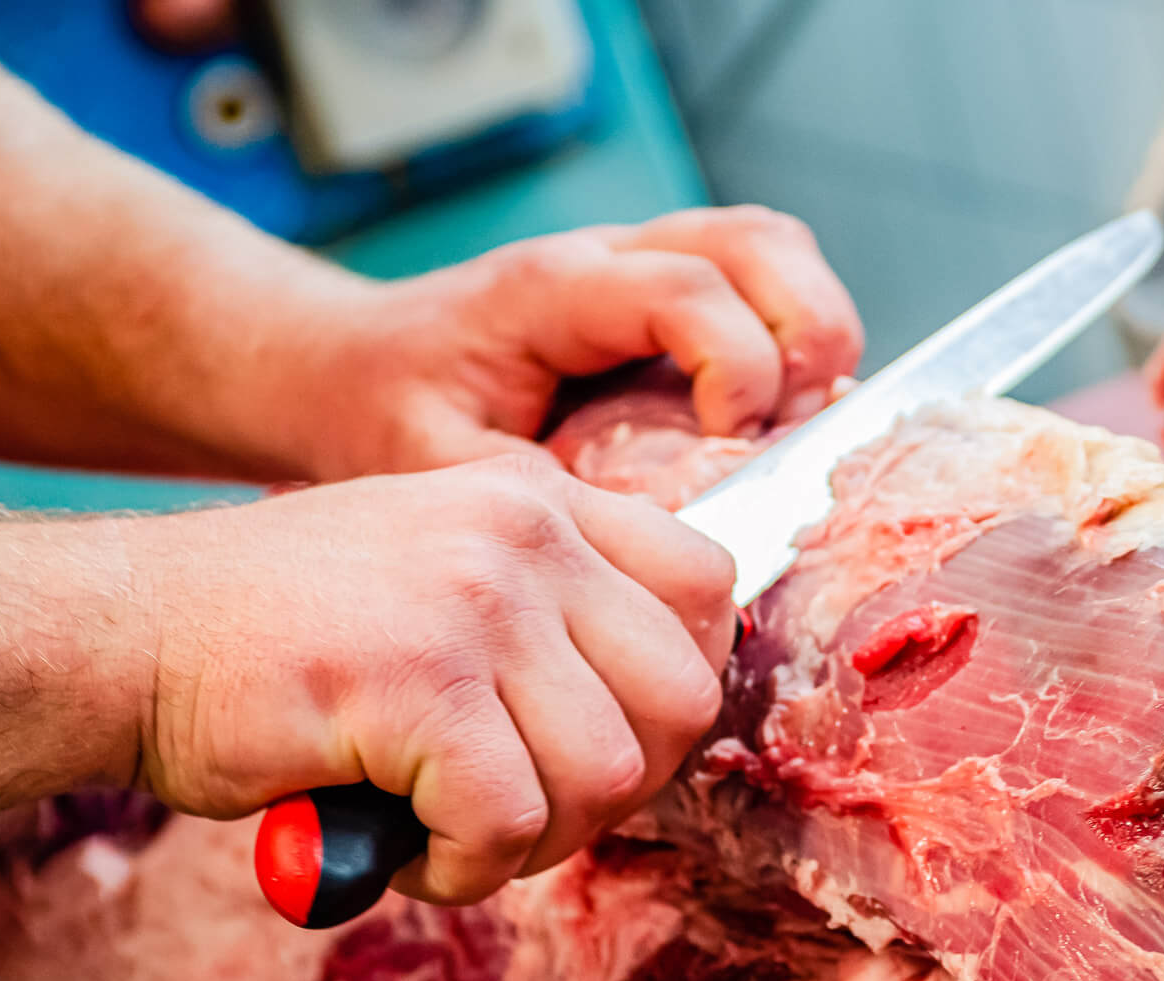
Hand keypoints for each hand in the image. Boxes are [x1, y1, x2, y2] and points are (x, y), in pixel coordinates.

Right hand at [127, 452, 735, 903]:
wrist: (121, 633)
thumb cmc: (280, 635)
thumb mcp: (442, 579)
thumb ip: (550, 620)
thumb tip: (655, 728)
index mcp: (542, 503)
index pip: (707, 587)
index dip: (674, 690)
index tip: (603, 741)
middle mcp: (524, 534)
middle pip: (682, 696)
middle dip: (622, 787)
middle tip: (531, 812)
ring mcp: (475, 601)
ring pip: (605, 773)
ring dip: (538, 840)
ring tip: (454, 834)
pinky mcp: (417, 682)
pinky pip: (509, 822)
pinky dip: (466, 869)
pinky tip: (407, 850)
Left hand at [263, 207, 863, 481]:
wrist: (349, 368)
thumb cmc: (387, 414)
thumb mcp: (438, 472)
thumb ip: (535, 506)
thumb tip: (637, 554)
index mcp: (550, 291)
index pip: (685, 289)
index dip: (737, 364)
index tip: (734, 443)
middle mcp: (608, 260)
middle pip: (758, 243)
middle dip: (809, 330)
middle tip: (800, 423)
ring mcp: (642, 268)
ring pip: (775, 249)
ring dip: (814, 326)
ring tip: (802, 418)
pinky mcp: (664, 297)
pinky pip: (762, 283)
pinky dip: (794, 338)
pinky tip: (777, 413)